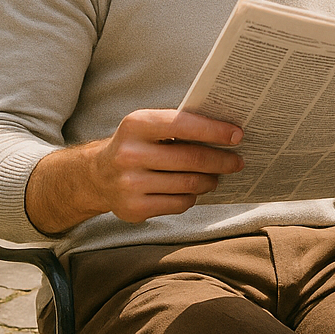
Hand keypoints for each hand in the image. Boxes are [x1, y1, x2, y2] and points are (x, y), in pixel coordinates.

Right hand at [76, 109, 243, 225]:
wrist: (96, 176)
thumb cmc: (135, 146)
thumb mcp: (148, 126)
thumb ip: (180, 125)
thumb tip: (226, 132)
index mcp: (136, 125)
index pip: (183, 125)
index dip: (215, 130)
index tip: (238, 135)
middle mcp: (130, 154)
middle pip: (191, 159)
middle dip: (221, 160)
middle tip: (237, 161)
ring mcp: (130, 184)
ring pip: (188, 184)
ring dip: (209, 180)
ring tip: (215, 176)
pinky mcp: (134, 209)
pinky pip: (178, 203)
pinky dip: (192, 196)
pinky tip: (192, 190)